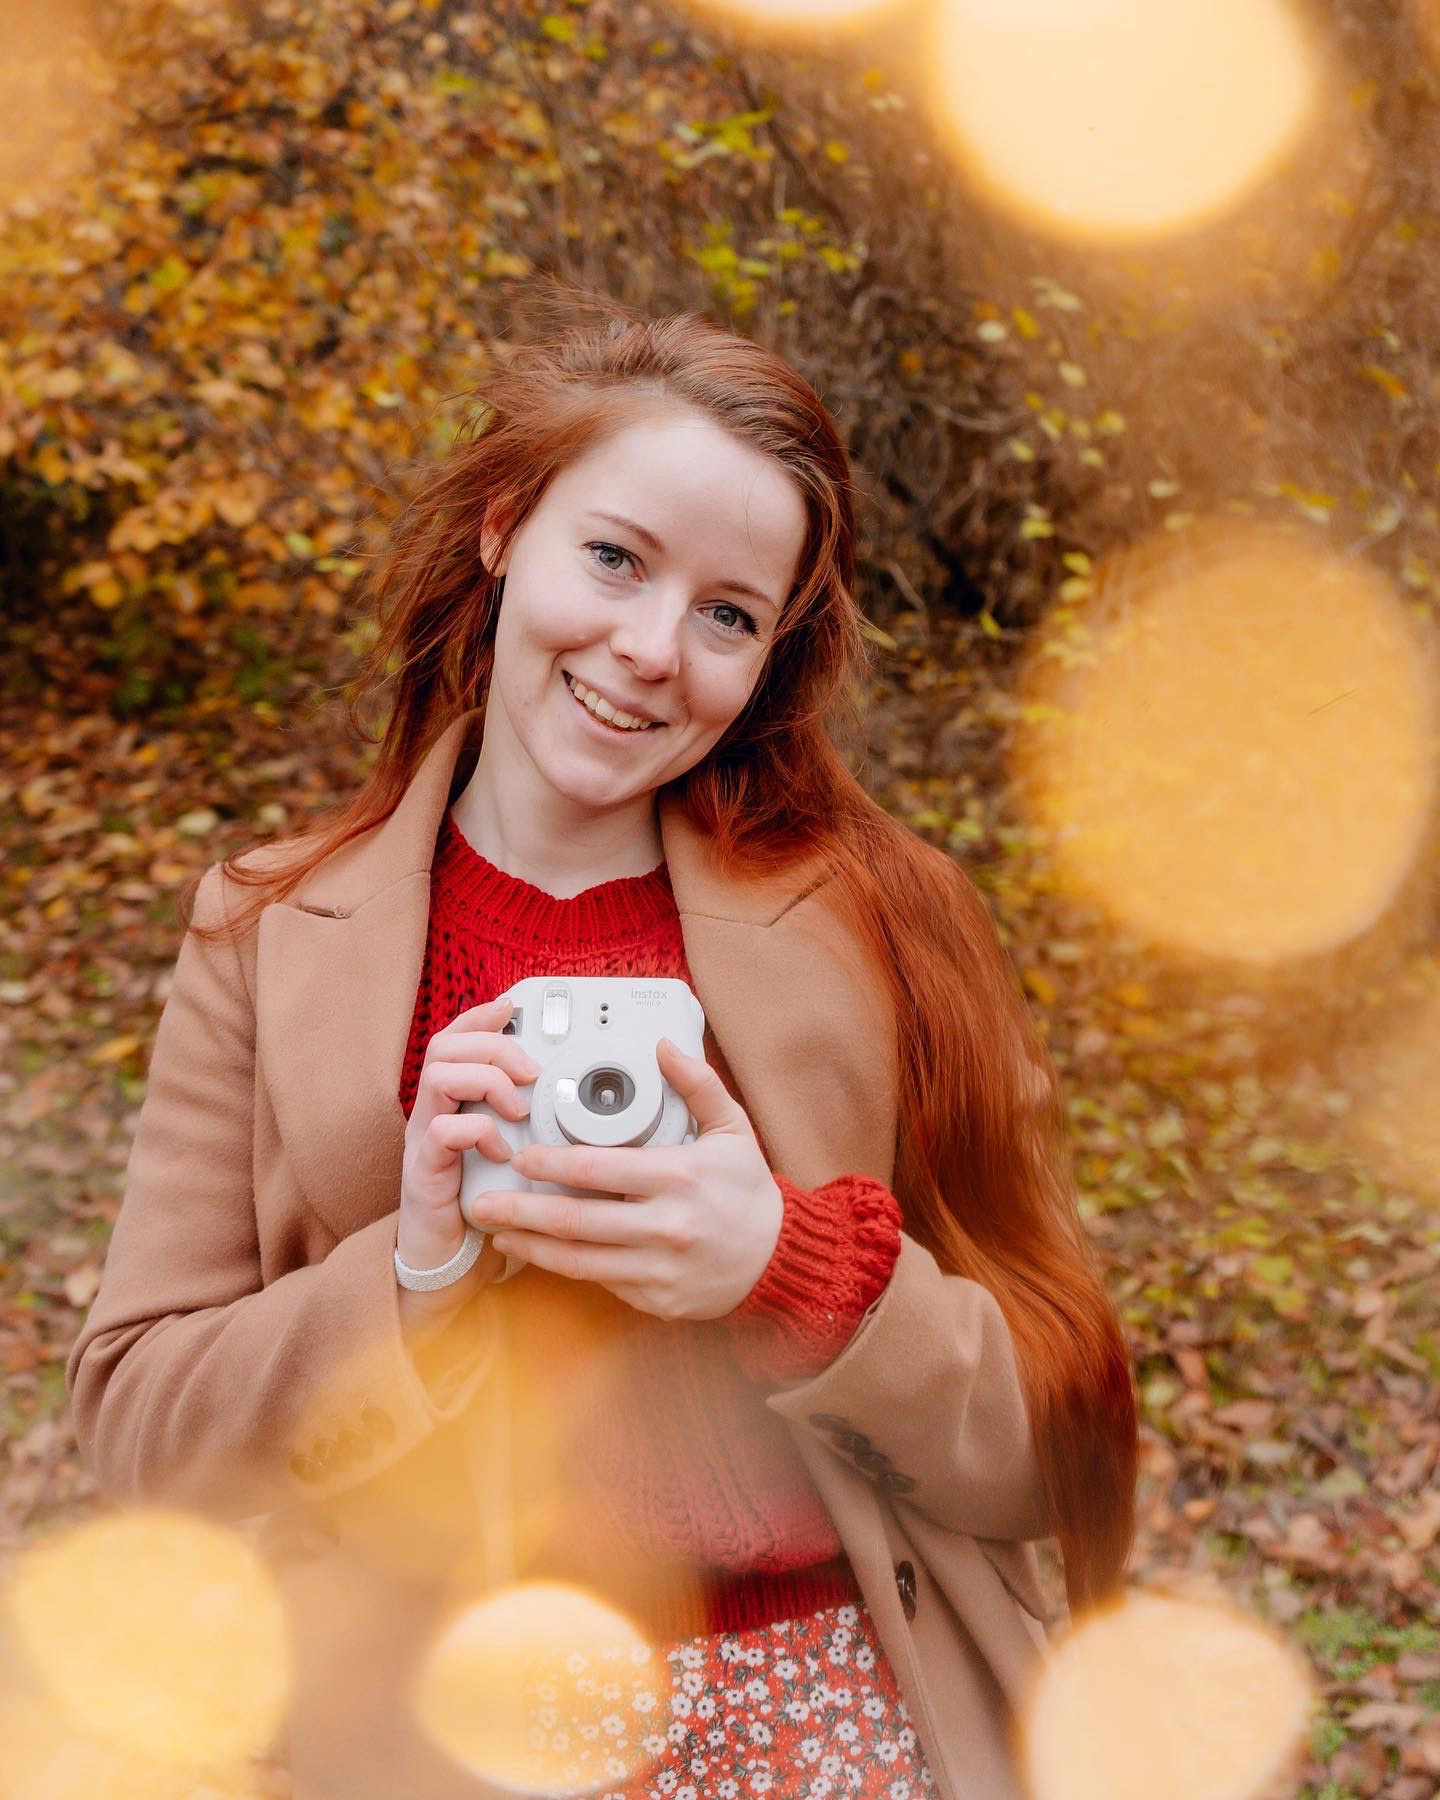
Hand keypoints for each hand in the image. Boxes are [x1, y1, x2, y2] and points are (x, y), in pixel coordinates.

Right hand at [399, 995, 539, 1284]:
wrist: (446, 1260)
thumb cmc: (482, 1202)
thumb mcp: (508, 1149)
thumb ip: (524, 1119)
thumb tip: (569, 1094)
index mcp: (450, 1101)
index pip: (455, 1039)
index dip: (480, 1017)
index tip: (511, 1006)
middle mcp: (431, 1112)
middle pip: (444, 1047)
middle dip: (492, 1045)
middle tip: (530, 1070)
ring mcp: (423, 1140)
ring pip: (438, 1077)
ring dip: (486, 1081)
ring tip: (517, 1107)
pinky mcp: (424, 1172)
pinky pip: (442, 1131)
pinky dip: (477, 1131)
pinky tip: (501, 1150)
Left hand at [464, 1038, 783, 1321]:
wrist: (780, 1258)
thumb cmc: (749, 1191)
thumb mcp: (732, 1129)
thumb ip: (697, 1085)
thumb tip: (663, 1046)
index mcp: (678, 1177)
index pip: (599, 1170)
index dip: (551, 1164)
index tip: (521, 1156)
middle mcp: (665, 1225)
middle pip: (576, 1220)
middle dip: (521, 1211)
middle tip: (483, 1202)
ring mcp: (659, 1268)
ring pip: (579, 1260)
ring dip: (532, 1246)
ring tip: (498, 1231)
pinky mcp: (656, 1299)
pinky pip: (601, 1282)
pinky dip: (566, 1268)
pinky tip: (540, 1254)